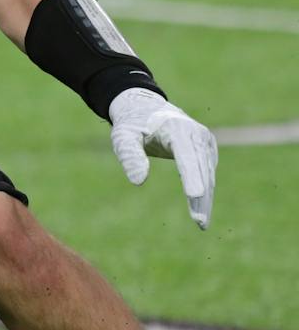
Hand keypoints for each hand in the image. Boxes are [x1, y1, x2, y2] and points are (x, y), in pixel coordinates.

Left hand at [109, 87, 217, 229]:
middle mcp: (196, 133)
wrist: (145, 107)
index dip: (191, 176)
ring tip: (201, 223)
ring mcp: (205, 141)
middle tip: (200, 222)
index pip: (186, 155)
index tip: (195, 195)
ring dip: (206, 199)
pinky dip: (205, 191)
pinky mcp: (207, 149)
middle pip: (201, 169)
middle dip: (201, 197)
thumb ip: (129, 155)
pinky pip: (207, 173)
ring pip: (207, 174)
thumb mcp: (122, 135)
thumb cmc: (132, 123)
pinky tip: (200, 208)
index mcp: (176, 128)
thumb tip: (139, 181)